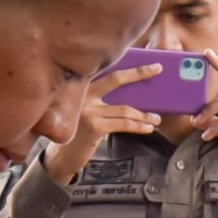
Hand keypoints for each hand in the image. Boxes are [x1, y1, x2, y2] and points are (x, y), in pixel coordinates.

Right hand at [44, 62, 164, 184]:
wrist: (61, 157)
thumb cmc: (77, 132)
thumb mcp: (85, 111)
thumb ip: (100, 99)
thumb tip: (132, 94)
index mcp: (80, 86)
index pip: (106, 71)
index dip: (127, 66)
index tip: (144, 60)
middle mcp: (82, 94)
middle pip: (115, 79)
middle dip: (139, 73)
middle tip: (157, 69)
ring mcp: (87, 110)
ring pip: (124, 108)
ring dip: (144, 114)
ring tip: (156, 118)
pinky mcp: (94, 126)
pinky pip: (123, 124)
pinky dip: (138, 126)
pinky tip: (147, 128)